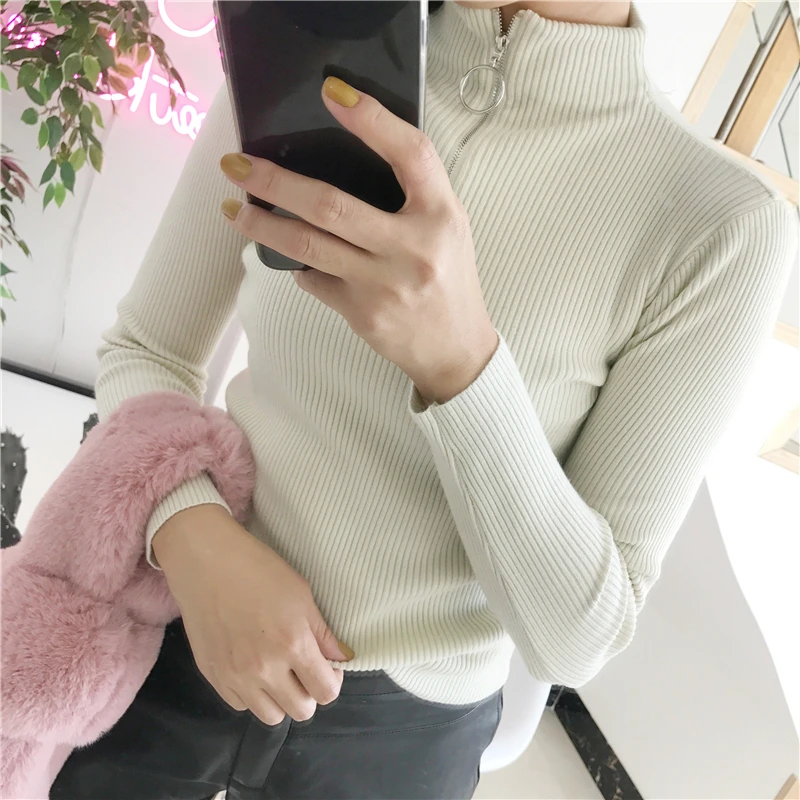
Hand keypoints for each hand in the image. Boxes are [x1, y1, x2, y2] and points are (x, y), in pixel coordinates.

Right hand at [152, 504, 352, 724]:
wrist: (207, 562)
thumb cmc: (259, 570)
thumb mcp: (301, 594)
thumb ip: (323, 633)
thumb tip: (342, 658)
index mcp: (293, 645)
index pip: (325, 693)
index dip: (332, 682)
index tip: (326, 666)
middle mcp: (265, 669)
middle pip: (300, 711)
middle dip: (309, 693)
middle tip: (303, 669)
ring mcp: (235, 677)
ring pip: (270, 716)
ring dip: (280, 699)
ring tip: (278, 672)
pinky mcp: (213, 677)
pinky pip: (240, 705)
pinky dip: (251, 694)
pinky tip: (252, 668)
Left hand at [219, 76, 498, 405]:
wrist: (456, 348)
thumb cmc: (449, 277)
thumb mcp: (447, 226)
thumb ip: (411, 193)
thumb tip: (337, 163)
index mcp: (441, 215)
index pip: (411, 154)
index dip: (372, 120)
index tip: (331, 92)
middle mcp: (414, 248)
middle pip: (331, 205)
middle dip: (274, 182)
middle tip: (237, 165)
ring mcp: (384, 286)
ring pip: (307, 246)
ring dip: (261, 225)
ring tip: (233, 209)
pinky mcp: (363, 315)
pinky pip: (314, 280)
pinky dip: (300, 266)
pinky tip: (296, 259)